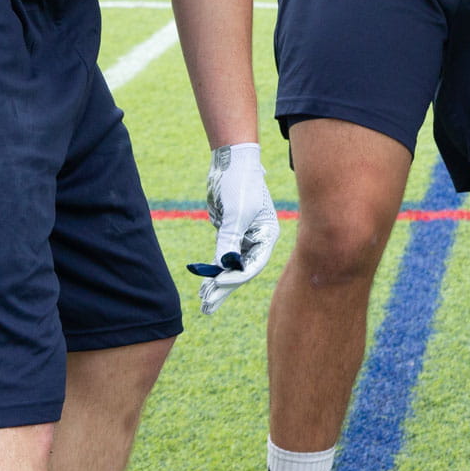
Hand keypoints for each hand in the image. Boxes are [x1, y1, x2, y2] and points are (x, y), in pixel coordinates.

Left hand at [185, 143, 277, 316]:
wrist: (230, 163)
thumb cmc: (240, 185)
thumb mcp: (235, 213)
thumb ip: (229, 241)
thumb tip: (222, 266)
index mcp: (266, 235)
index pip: (252, 264)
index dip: (234, 277)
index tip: (216, 284)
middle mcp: (257, 240)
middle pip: (241, 270)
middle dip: (224, 289)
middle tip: (207, 307)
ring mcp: (243, 238)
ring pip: (230, 267)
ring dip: (216, 284)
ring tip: (203, 304)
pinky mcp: (229, 233)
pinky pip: (221, 258)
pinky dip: (212, 271)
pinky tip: (203, 287)